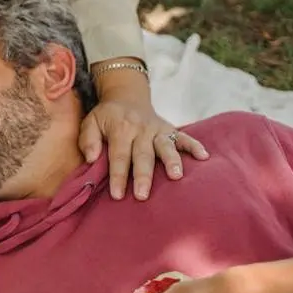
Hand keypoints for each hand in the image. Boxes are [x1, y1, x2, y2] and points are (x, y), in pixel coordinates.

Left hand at [78, 87, 207, 200]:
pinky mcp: (170, 129)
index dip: (118, 175)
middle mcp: (141, 129)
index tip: (117, 195)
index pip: (119, 155)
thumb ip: (88, 139)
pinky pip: (185, 137)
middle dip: (143, 175)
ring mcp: (158, 129)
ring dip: (171, 161)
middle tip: (142, 195)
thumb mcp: (90, 122)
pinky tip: (204, 157)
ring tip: (176, 176)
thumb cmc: (107, 116)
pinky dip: (194, 146)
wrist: (127, 96)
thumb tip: (90, 158)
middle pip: (143, 155)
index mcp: (120, 129)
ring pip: (166, 146)